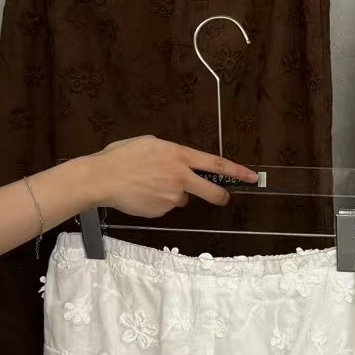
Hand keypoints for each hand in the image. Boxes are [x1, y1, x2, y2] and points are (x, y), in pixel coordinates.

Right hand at [87, 136, 258, 216]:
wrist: (102, 178)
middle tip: (222, 197)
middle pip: (212, 192)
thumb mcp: (150, 143)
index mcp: (179, 156)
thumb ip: (170, 153)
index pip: (215, 164)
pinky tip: (142, 194)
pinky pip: (166, 206)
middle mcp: (181, 177)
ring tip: (148, 184)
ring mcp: (172, 196)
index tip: (253, 177)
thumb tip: (180, 162)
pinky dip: (158, 202)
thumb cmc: (122, 156)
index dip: (237, 171)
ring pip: (182, 198)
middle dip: (220, 196)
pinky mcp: (162, 210)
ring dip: (173, 194)